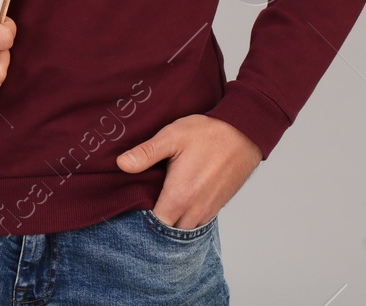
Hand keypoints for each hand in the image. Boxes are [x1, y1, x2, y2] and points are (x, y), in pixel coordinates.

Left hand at [116, 114, 261, 228]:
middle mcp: (195, 210)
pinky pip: (198, 223)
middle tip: (143, 206)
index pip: (155, 226)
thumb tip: (121, 164)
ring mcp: (208, 210)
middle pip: (169, 233)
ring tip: (160, 204)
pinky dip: (186, 218)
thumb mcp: (172, 136)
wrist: (244, 133)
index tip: (133, 208)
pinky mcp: (218, 206)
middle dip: (156, 225)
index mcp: (179, 196)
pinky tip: (179, 202)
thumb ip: (146, 153)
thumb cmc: (208, 133)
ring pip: (184, 230)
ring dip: (172, 222)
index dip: (141, 221)